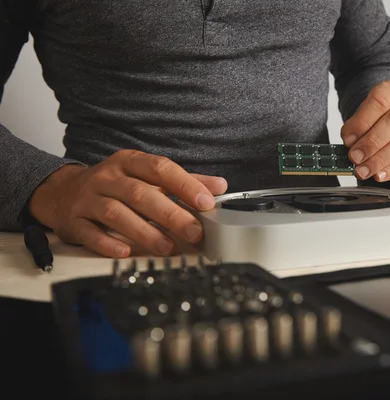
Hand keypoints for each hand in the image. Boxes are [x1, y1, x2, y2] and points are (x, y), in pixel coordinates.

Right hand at [29, 150, 227, 257]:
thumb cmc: (114, 184)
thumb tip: (219, 186)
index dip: (184, 185)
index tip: (206, 202)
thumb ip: (183, 182)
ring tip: (168, 247)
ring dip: (144, 232)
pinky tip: (125, 252)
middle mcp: (108, 177)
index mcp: (129, 162)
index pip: (160, 168)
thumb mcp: (146, 176)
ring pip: (117, 214)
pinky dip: (108, 244)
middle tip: (194, 231)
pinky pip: (90, 233)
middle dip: (170, 214)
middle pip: (140, 194)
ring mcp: (88, 199)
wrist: (62, 192)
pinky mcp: (74, 221)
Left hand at [341, 80, 389, 181]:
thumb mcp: (360, 116)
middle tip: (355, 158)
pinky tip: (379, 175)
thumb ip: (354, 127)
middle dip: (372, 143)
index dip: (362, 122)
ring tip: (364, 170)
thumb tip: (351, 143)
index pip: (379, 102)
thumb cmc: (374, 118)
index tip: (348, 140)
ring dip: (381, 160)